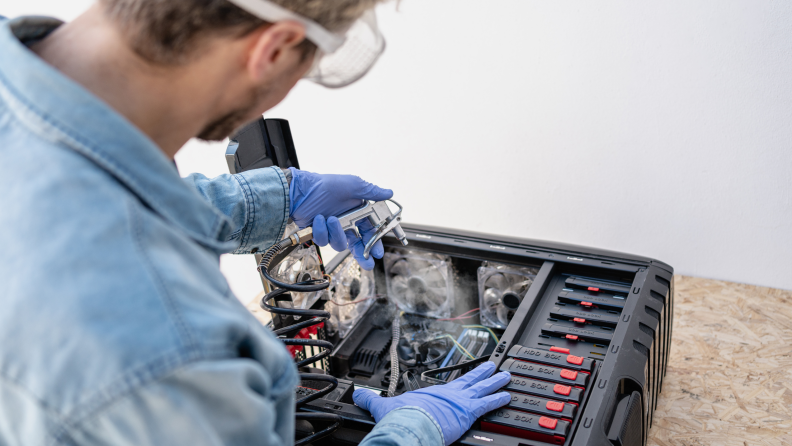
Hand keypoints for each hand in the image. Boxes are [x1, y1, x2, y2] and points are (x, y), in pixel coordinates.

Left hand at [288, 168, 392, 269]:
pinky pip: (324, 240)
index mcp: (357, 211)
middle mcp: (345, 221)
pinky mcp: (319, 232)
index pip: (370, 230)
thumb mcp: (352, 185)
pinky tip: (318, 219)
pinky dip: (321, 231)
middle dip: (362, 254)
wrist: (299, 190)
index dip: (375, 242)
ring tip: (330, 219)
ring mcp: (332, 228)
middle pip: (357, 243)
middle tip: (367, 263)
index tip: (378, 252)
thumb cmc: (325, 185)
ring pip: (340, 244)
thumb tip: (389, 193)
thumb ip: (372, 191)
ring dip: (336, 234)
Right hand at [352, 362, 510, 445]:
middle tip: (494, 366)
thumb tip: (357, 396)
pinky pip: (487, 404)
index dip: (460, 380)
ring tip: (506, 376)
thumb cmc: (400, 420)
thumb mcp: (384, 408)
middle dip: (482, 373)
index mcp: (431, 394)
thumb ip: (372, 401)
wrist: (407, 427)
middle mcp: (448, 395)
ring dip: (495, 382)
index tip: (466, 375)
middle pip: (469, 380)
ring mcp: (460, 402)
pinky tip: (508, 396)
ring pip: (482, 388)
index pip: (450, 385)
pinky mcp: (467, 412)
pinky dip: (498, 399)